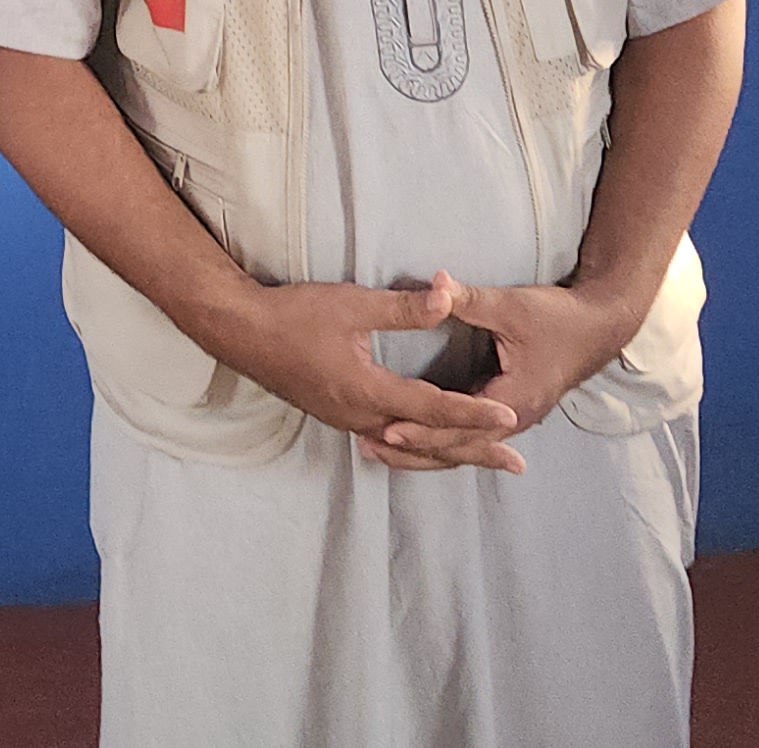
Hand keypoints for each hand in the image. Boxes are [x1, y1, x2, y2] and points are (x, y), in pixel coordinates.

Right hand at [195, 272, 521, 461]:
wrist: (241, 332)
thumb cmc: (295, 315)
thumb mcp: (352, 304)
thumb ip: (403, 307)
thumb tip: (448, 296)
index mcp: (367, 391)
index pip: (433, 408)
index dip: (475, 413)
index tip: (511, 419)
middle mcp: (360, 417)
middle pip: (428, 442)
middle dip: (475, 452)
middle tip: (517, 463)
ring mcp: (347, 420)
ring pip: (409, 446)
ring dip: (449, 452)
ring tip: (486, 458)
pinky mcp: (338, 415)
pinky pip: (389, 440)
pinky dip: (419, 446)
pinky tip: (431, 444)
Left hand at [359, 281, 648, 474]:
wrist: (600, 326)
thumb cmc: (557, 317)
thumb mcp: (510, 306)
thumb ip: (468, 299)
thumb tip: (434, 284)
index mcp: (513, 400)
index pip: (459, 426)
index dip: (422, 428)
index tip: (386, 427)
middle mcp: (513, 419)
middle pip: (456, 448)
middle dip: (413, 450)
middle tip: (368, 445)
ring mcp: (513, 419)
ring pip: (462, 448)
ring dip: (424, 450)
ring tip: (378, 448)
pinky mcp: (509, 410)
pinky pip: (470, 436)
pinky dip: (442, 441)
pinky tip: (414, 439)